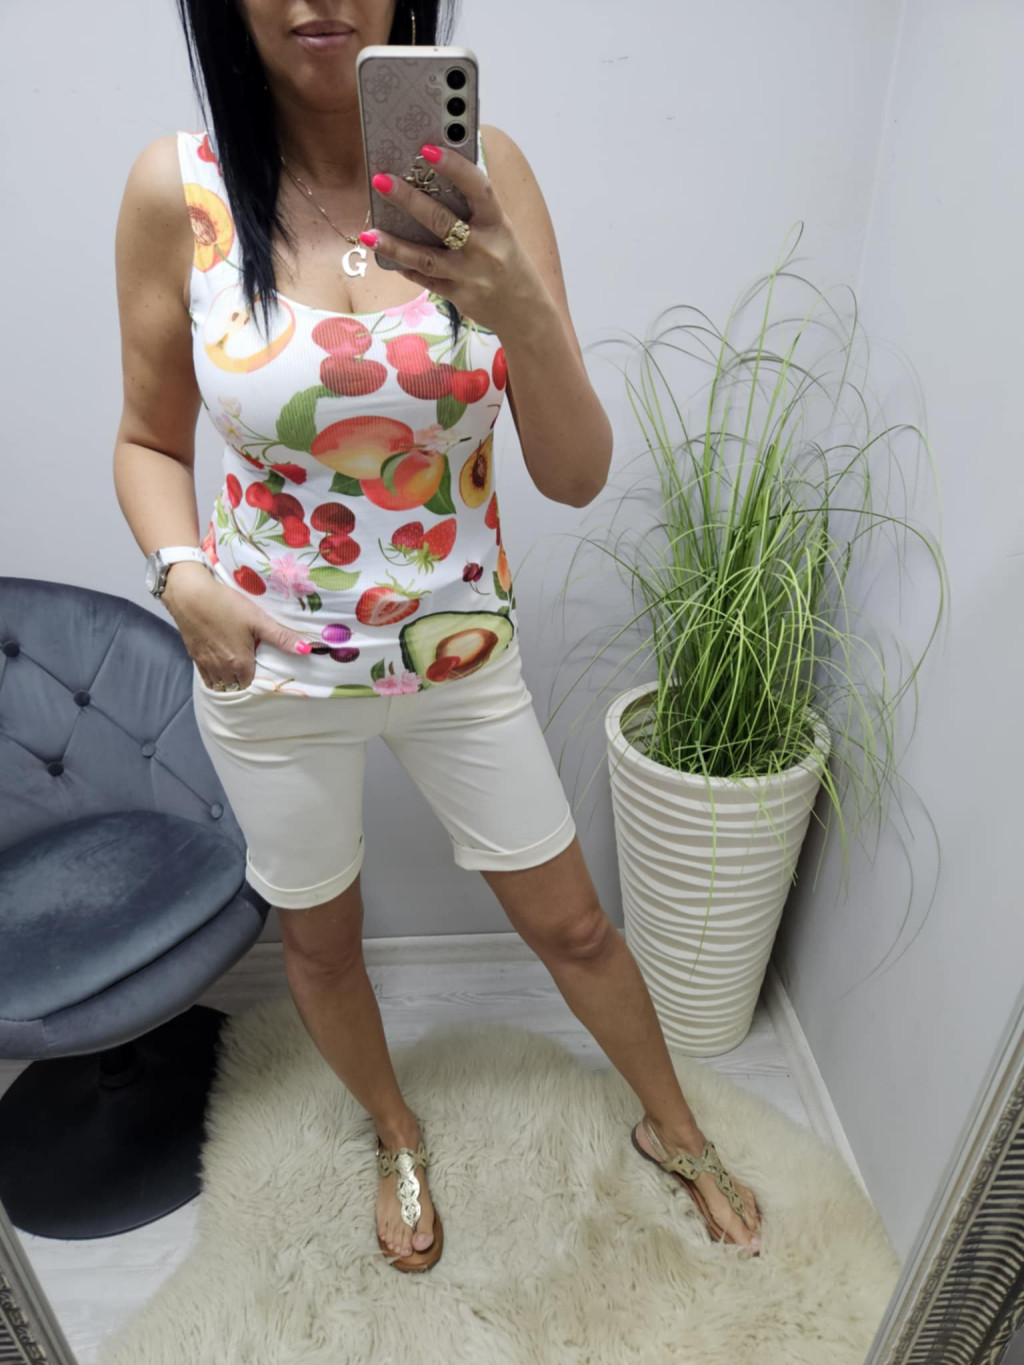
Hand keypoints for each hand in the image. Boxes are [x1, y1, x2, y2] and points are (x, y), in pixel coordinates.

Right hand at [162, 573, 309, 688]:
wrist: (189, 595)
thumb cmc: (225, 605)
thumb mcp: (257, 620)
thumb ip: (281, 637)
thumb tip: (307, 650)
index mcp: (240, 664)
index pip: (253, 684)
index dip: (259, 678)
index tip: (264, 669)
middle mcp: (223, 670)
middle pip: (237, 686)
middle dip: (244, 681)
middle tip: (252, 668)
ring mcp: (206, 665)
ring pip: (220, 685)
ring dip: (229, 681)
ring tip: (237, 669)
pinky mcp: (194, 657)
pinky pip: (206, 678)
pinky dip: (215, 677)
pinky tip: (220, 665)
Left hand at [363, 143, 541, 335]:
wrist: (525, 311)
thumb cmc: (508, 260)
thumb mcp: (501, 230)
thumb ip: (476, 208)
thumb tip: (437, 177)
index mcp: (499, 224)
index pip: (478, 189)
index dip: (455, 167)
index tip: (428, 149)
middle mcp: (485, 249)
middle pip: (441, 221)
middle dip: (409, 199)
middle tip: (381, 180)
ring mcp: (469, 275)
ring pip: (425, 257)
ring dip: (394, 245)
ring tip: (368, 234)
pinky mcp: (457, 296)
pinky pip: (425, 279)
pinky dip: (404, 266)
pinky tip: (385, 254)